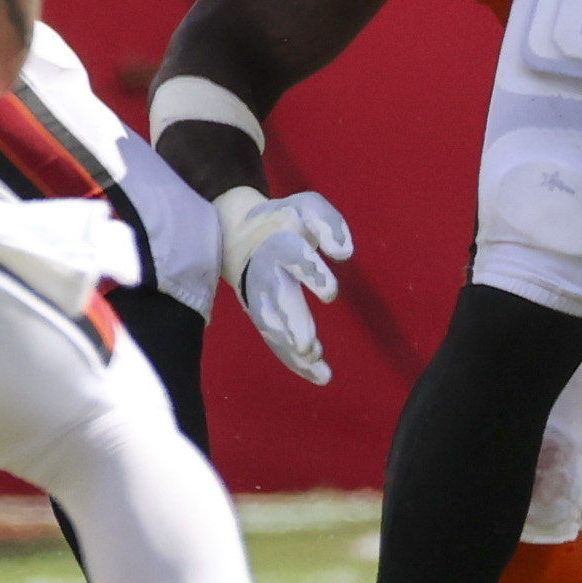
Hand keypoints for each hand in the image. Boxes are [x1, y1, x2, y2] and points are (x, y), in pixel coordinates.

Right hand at [214, 185, 349, 385]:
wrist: (236, 234)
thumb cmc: (284, 221)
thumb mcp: (307, 207)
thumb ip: (329, 224)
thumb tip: (345, 253)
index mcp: (279, 242)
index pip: (294, 257)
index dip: (311, 274)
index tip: (331, 294)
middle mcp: (266, 273)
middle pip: (278, 300)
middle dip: (294, 323)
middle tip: (309, 346)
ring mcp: (260, 297)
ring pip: (273, 327)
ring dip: (292, 348)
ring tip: (316, 363)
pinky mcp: (261, 316)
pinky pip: (276, 341)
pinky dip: (294, 360)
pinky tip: (320, 375)